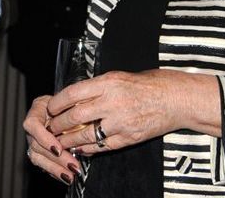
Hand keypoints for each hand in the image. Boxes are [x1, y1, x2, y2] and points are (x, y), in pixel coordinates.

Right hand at [22, 95, 80, 186]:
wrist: (67, 106)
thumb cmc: (70, 102)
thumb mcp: (71, 101)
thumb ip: (72, 112)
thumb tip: (81, 130)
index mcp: (37, 110)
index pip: (32, 124)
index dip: (44, 138)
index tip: (59, 148)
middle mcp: (33, 126)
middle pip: (35, 145)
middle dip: (55, 158)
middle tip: (72, 165)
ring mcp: (33, 139)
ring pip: (37, 157)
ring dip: (55, 168)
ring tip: (71, 176)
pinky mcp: (38, 151)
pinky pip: (43, 163)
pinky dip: (55, 171)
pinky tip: (66, 176)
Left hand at [45, 69, 220, 155]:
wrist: (174, 98)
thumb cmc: (148, 84)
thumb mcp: (119, 76)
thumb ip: (98, 86)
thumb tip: (76, 96)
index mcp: (108, 83)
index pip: (73, 93)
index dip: (57, 102)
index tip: (50, 107)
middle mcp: (112, 102)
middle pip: (75, 116)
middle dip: (59, 123)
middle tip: (51, 126)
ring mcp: (120, 122)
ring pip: (85, 134)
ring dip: (69, 139)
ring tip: (61, 140)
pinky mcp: (128, 137)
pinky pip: (101, 146)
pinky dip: (88, 148)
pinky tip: (81, 148)